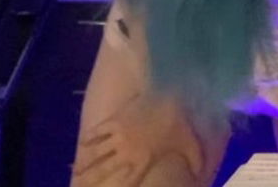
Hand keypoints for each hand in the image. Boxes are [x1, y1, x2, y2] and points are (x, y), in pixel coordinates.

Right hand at [71, 93, 201, 186]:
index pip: (128, 180)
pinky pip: (98, 131)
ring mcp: (119, 136)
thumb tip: (200, 174)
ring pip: (97, 152)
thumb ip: (194, 161)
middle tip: (81, 184)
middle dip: (92, 178)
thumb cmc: (181, 122)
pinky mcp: (115, 120)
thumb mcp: (191, 144)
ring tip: (78, 169)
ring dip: (86, 161)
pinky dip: (90, 137)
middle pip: (105, 169)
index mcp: (144, 160)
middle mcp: (127, 152)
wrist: (170, 99)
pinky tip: (83, 142)